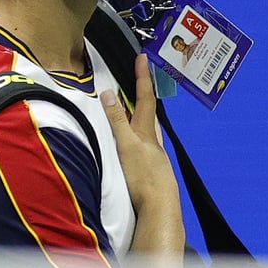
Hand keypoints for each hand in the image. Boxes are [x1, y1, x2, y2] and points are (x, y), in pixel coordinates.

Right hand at [104, 52, 179, 217]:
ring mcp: (153, 156)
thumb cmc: (143, 177)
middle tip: (137, 80)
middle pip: (148, 112)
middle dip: (143, 95)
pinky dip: (135, 137)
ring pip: (146, 130)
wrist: (159, 208)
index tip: (142, 58)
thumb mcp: (125, 145)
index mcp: (146, 131)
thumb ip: (116, 120)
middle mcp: (152, 141)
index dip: (142, 77)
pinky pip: (142, 145)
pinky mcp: (150, 170)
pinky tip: (132, 145)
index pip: (144, 98)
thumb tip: (108, 93)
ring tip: (130, 109)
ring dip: (138, 117)